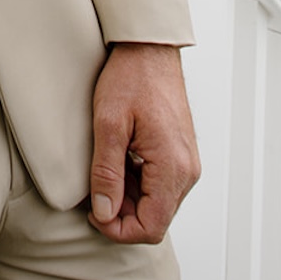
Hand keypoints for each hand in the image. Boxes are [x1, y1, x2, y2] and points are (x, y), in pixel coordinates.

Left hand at [88, 42, 198, 244]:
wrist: (149, 49)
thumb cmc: (131, 78)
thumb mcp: (109, 125)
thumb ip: (107, 173)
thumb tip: (104, 212)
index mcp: (173, 167)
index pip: (151, 227)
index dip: (119, 230)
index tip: (93, 214)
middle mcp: (187, 171)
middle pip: (155, 220)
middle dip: (122, 216)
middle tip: (94, 193)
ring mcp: (186, 163)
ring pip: (158, 205)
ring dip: (128, 201)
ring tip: (103, 174)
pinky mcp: (180, 155)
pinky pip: (160, 186)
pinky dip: (137, 186)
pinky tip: (117, 164)